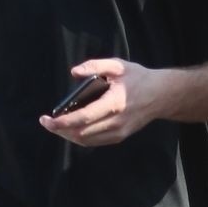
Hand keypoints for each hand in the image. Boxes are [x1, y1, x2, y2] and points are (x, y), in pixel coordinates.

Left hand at [39, 59, 170, 147]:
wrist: (161, 95)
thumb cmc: (138, 78)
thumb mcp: (118, 65)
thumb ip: (95, 66)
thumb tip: (73, 73)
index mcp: (115, 103)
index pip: (84, 118)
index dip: (63, 122)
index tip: (47, 119)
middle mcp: (117, 122)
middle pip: (81, 133)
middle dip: (60, 130)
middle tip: (46, 121)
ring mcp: (119, 132)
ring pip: (87, 140)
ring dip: (68, 135)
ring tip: (56, 125)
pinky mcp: (120, 136)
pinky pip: (95, 141)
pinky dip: (80, 137)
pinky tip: (71, 129)